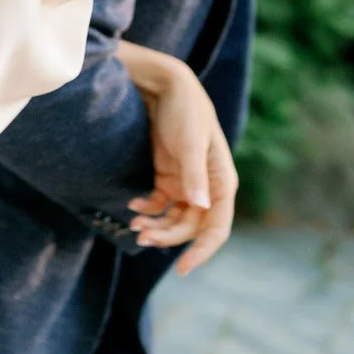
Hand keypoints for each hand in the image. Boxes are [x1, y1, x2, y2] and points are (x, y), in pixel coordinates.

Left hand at [117, 44, 236, 273]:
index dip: (203, 250)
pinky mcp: (168, 177)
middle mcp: (207, 187)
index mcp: (221, 181)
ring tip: (133, 226)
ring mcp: (187, 183)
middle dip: (168, 237)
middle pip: (191, 228)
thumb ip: (194, 174)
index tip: (183, 268)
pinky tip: (131, 206)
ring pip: (174, 220)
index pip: (218, 227)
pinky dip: (146, 210)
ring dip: (156, 227)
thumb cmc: (184, 109)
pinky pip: (159, 205)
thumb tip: (201, 207)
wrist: (163, 85)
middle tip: (141, 237)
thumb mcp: (189, 141)